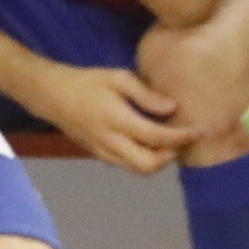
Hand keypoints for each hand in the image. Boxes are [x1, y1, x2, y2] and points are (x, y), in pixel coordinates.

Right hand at [29, 60, 180, 172]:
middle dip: (170, 156)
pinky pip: (126, 165)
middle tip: (181, 140)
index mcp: (117, 120)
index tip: (196, 130)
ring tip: (168, 142)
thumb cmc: (87, 82)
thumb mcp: (118, 78)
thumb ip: (145, 94)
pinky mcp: (99, 155)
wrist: (53, 96)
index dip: (180, 137)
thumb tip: (172, 108)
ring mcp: (103, 152)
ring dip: (157, 160)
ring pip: (138, 170)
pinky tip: (148, 143)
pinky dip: (142, 159)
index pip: (156, 137)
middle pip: (148, 165)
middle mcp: (111, 142)